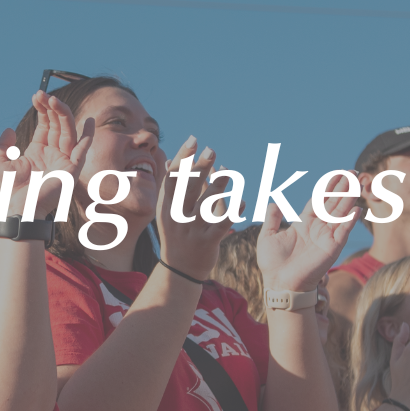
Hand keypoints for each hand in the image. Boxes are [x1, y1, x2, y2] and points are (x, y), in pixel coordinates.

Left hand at [0, 91, 94, 221]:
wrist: (12, 210)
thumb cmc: (2, 192)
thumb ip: (4, 145)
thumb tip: (9, 130)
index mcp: (36, 155)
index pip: (45, 126)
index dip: (42, 111)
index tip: (36, 96)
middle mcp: (52, 157)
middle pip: (57, 126)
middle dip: (51, 109)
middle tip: (42, 95)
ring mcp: (63, 163)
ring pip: (68, 132)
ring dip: (63, 115)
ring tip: (53, 100)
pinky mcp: (71, 171)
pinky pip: (82, 150)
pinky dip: (88, 135)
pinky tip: (90, 121)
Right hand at [154, 136, 233, 275]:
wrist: (179, 270)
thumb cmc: (176, 236)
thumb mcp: (168, 213)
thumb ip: (172, 189)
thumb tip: (170, 161)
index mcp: (166, 207)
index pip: (173, 176)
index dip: (183, 157)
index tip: (193, 140)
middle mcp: (176, 216)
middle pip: (189, 186)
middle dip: (200, 166)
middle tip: (212, 149)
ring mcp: (191, 229)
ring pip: (206, 203)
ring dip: (219, 185)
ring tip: (229, 171)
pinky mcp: (207, 241)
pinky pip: (222, 224)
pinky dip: (234, 212)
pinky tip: (243, 201)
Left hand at [257, 171, 361, 291]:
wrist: (279, 284)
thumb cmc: (273, 264)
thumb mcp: (268, 235)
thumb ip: (272, 218)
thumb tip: (274, 202)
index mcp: (304, 224)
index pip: (319, 200)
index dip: (328, 187)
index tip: (337, 174)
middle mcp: (318, 229)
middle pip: (333, 203)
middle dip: (342, 188)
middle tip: (352, 172)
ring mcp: (326, 238)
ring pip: (340, 213)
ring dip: (349, 199)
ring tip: (356, 183)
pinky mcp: (332, 249)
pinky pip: (343, 232)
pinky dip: (350, 221)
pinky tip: (357, 209)